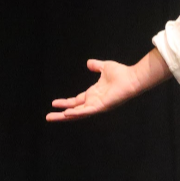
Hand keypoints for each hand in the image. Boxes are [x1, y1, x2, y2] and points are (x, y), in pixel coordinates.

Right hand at [47, 50, 169, 121]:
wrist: (131, 78)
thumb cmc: (121, 73)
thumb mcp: (105, 67)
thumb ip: (96, 66)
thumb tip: (88, 63)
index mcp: (93, 94)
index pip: (76, 101)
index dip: (65, 102)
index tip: (54, 103)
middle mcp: (93, 101)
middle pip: (74, 110)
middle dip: (61, 114)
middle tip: (48, 117)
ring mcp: (97, 105)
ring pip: (77, 113)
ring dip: (64, 116)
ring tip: (52, 117)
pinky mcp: (101, 106)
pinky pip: (87, 111)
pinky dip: (77, 113)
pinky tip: (67, 114)